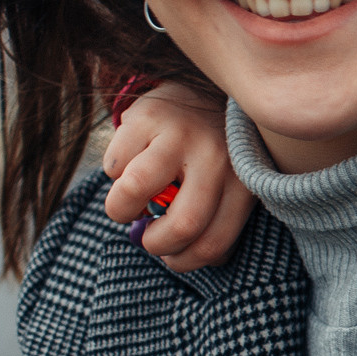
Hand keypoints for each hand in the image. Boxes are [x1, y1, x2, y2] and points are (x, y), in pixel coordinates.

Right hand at [102, 82, 254, 271]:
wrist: (202, 93)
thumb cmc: (211, 156)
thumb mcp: (227, 186)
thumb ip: (213, 222)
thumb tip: (181, 258)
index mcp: (243, 183)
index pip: (214, 242)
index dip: (185, 262)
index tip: (172, 257)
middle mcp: (218, 157)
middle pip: (183, 225)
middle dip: (155, 244)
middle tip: (147, 238)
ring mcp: (183, 135)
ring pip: (136, 190)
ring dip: (121, 209)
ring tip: (127, 204)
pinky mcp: (149, 117)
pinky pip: (115, 163)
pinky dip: (114, 173)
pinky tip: (130, 163)